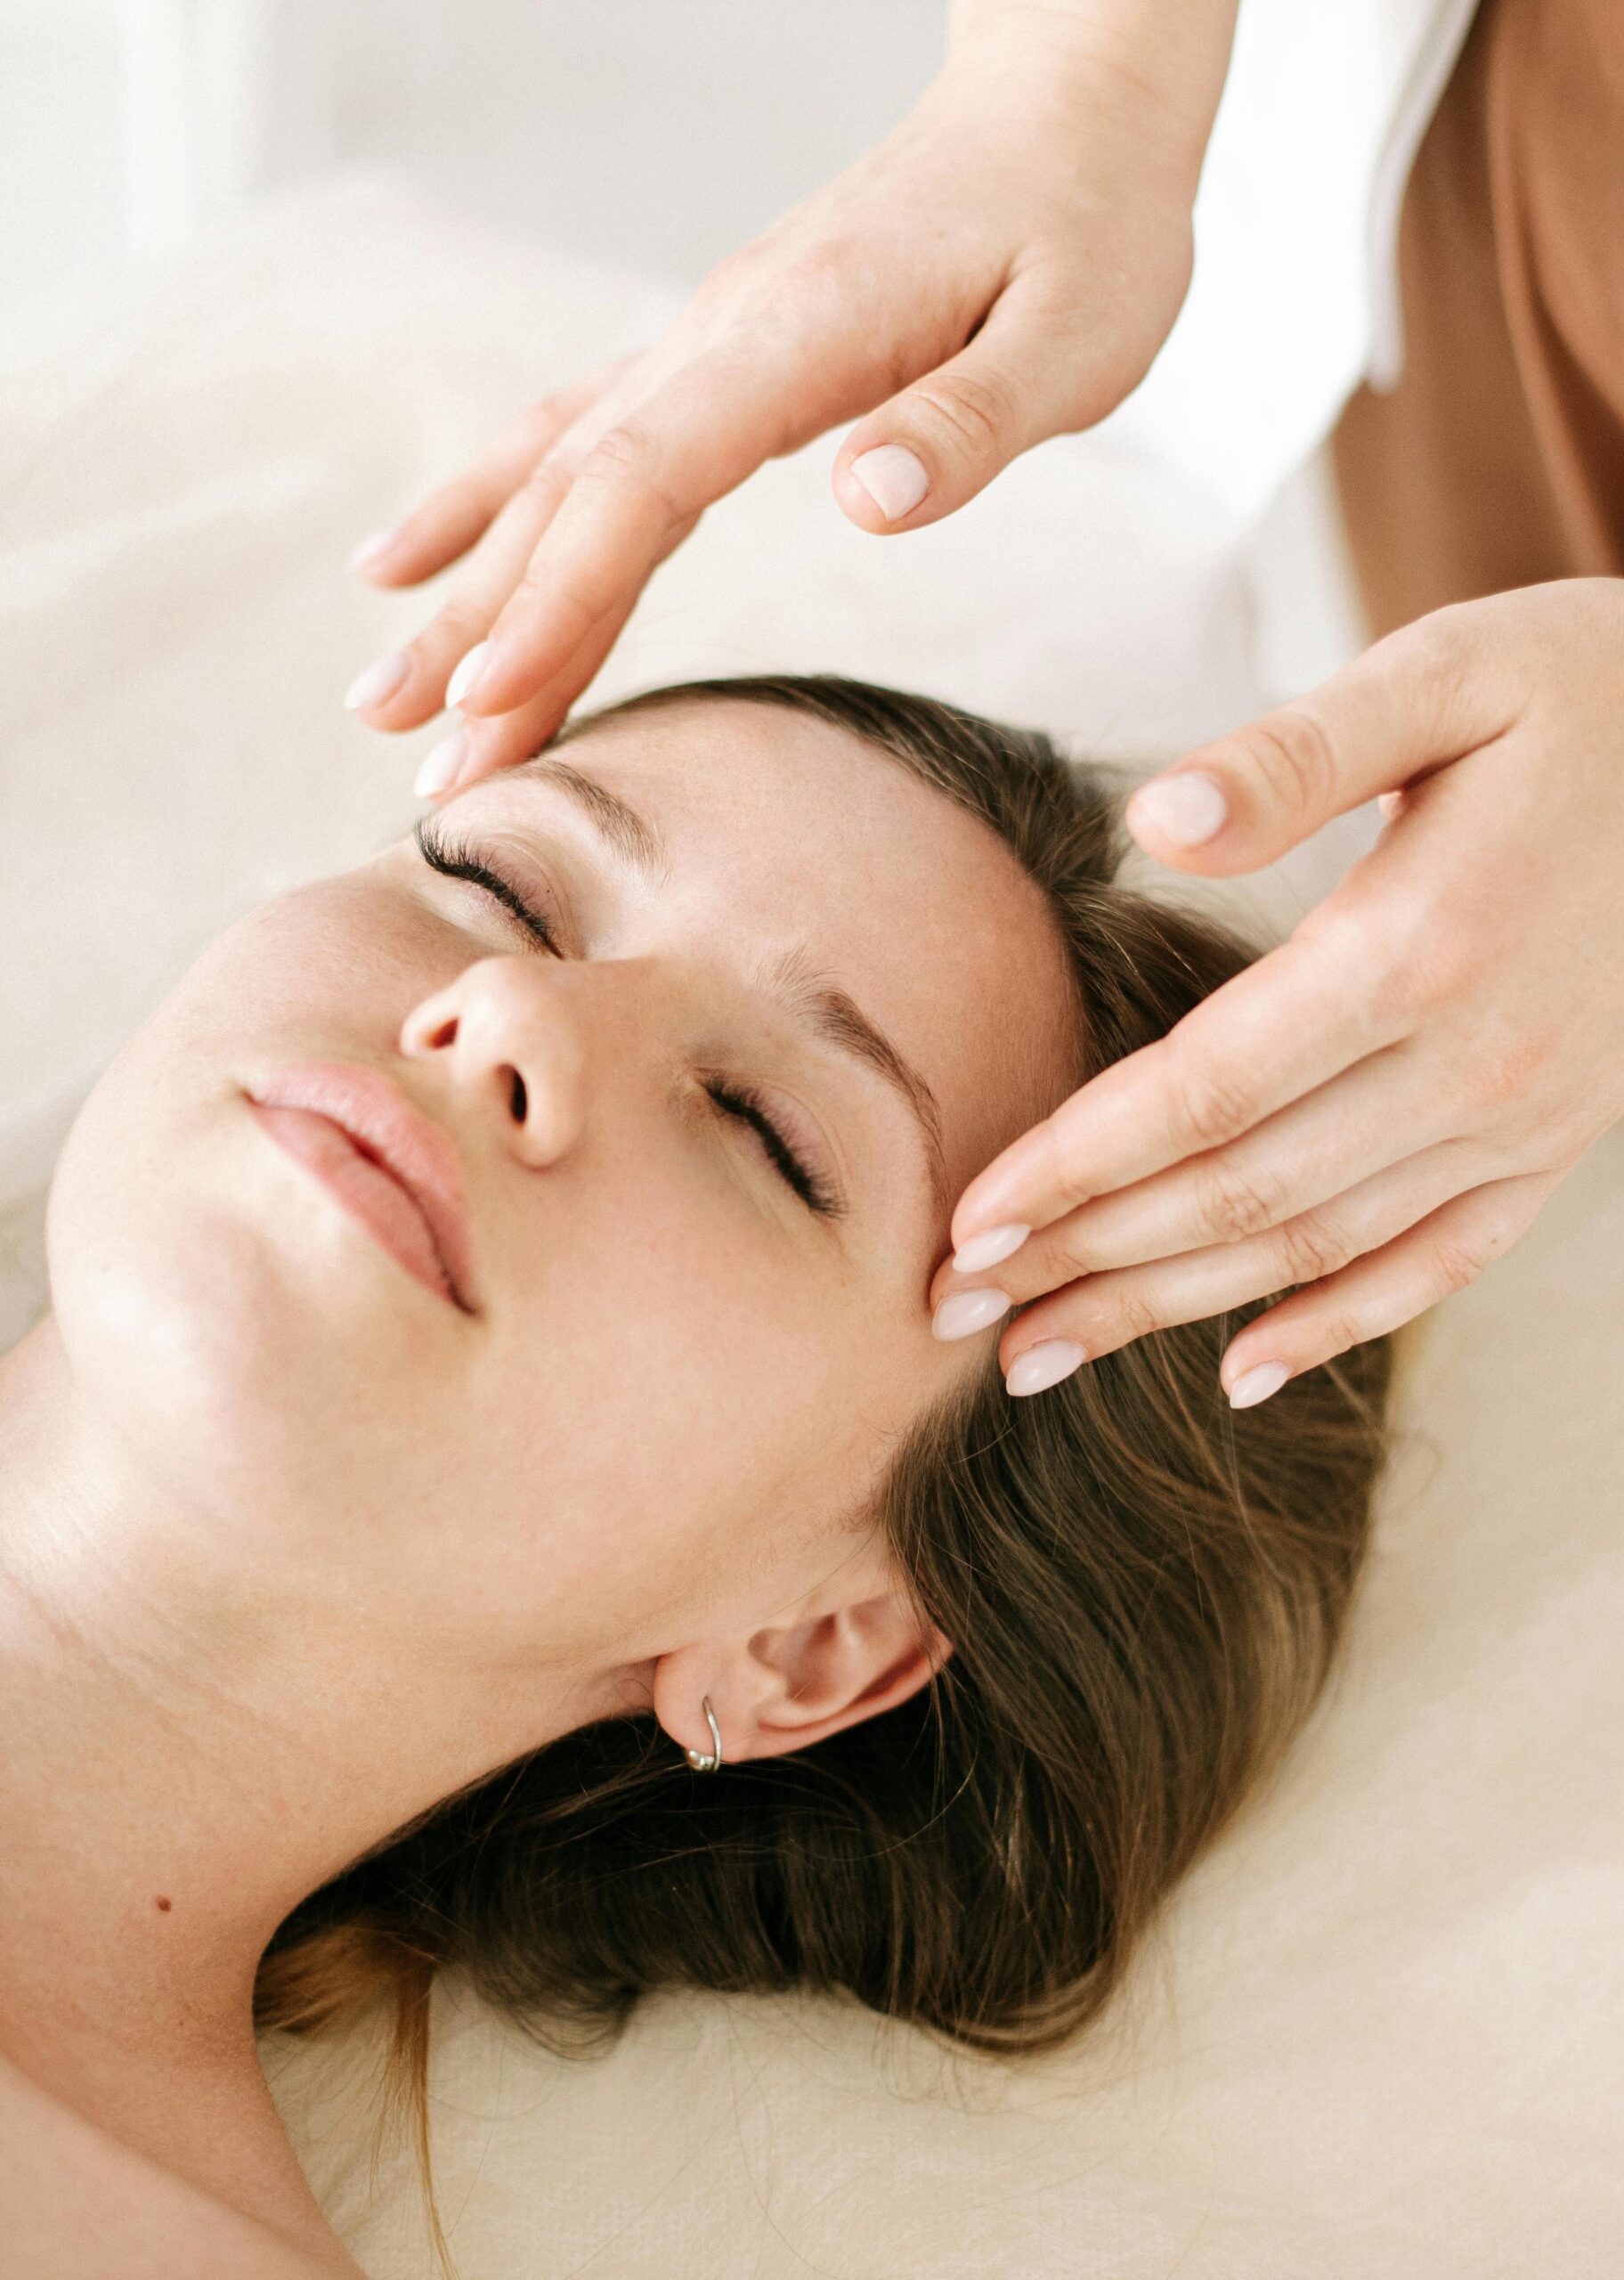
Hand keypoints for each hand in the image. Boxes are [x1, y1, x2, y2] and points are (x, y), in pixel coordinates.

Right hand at [341, 1, 1238, 791]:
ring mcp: (704, 342)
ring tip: (380, 694)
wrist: (1065, 102)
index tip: (494, 703)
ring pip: (553, 475)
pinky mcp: (713, 356)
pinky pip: (575, 437)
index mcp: (799, 338)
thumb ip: (968, 423)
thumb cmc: (1086, 224)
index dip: (561, 597)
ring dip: (466, 589)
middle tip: (406, 748)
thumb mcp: (1077, 335)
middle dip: (483, 630)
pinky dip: (489, 505)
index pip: (646, 483)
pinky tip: (419, 561)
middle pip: (569, 495)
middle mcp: (720, 336)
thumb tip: (863, 500)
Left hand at [933, 580, 1623, 1401]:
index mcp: (1416, 950)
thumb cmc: (1582, 689)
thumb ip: (1293, 754)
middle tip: (948, 1309)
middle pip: (1236, 1195)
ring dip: (1165, 1312)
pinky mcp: (1560, 1144)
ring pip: (1313, 1248)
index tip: (962, 1224)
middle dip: (1081, 1259)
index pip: (1200, 1094)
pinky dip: (1335, 1324)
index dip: (1073, 1166)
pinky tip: (1238, 1372)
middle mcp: (1472, 1065)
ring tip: (1037, 1355)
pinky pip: (1438, 1266)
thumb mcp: (1445, 674)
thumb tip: (1154, 825)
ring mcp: (1525, 1121)